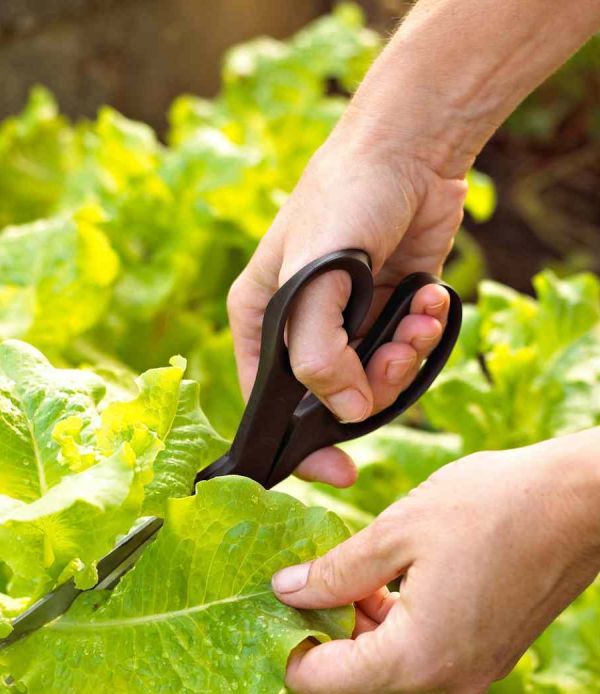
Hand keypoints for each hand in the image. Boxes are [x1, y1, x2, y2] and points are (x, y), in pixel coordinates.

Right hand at [227, 127, 464, 485]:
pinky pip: (408, 352)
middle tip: (396, 356)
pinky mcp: (390, 311)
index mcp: (261, 320)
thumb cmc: (346, 198)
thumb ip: (319, 353)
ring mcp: (349, 321)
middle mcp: (302, 327)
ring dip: (404, 358)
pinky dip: (423, 333)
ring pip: (377, 381)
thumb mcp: (316, 277)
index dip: (300, 443)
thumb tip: (350, 413)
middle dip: (372, 389)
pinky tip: (429, 297)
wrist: (412, 147)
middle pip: (332, 400)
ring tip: (418, 313)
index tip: (339, 470)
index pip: (268, 404)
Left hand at [272, 432, 599, 693]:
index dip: (287, 648)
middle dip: (326, 636)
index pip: (321, 683)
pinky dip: (398, 630)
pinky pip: (423, 659)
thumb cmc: (497, 507)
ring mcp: (471, 675)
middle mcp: (444, 683)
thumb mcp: (398, 531)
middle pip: (355, 681)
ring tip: (357, 571)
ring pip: (389, 670)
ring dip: (362, 631)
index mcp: (415, 658)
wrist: (582, 503)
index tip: (276, 607)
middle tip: (314, 580)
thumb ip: (335, 570)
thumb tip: (287, 591)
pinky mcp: (488, 658)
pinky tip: (394, 580)